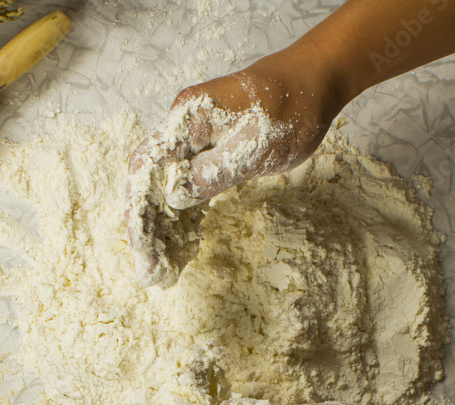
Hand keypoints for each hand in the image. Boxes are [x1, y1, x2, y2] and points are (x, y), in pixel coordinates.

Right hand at [124, 51, 343, 287]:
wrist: (316, 81)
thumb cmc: (292, 103)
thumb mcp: (258, 143)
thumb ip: (216, 170)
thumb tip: (176, 197)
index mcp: (187, 119)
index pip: (146, 168)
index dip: (138, 211)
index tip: (142, 248)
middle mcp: (183, 130)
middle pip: (151, 184)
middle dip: (147, 229)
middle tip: (151, 273)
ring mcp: (197, 143)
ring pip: (168, 190)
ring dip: (163, 228)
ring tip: (162, 269)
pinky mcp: (213, 155)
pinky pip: (188, 189)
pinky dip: (184, 218)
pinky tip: (182, 246)